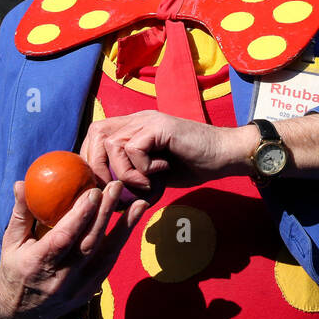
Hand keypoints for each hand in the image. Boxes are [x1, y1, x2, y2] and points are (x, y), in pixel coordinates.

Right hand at [0, 179, 147, 318]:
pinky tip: (133, 222)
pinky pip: (109, 263)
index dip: (80, 216)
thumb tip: (22, 183)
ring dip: (125, 228)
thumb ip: (20, 214)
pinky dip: (122, 241)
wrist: (24, 314)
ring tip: (139, 204)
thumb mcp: (11, 243)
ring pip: (106, 255)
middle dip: (105, 213)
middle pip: (89, 243)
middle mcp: (61, 278)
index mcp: (38, 264)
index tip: (93, 192)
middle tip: (116, 187)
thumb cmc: (16, 269)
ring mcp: (79, 287)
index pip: (63, 238)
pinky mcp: (91, 290)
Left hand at [79, 110, 252, 194]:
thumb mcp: (154, 174)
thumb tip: (109, 199)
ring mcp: (149, 120)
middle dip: (100, 166)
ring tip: (146, 183)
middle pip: (96, 134)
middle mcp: (138, 118)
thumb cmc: (193, 165)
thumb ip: (132, 178)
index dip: (92, 159)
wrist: (225, 154)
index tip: (103, 185)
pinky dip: (142, 169)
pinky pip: (134, 149)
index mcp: (134, 126)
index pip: (95, 134)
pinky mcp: (160, 127)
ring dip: (125, 172)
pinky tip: (162, 171)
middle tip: (118, 189)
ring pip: (113, 144)